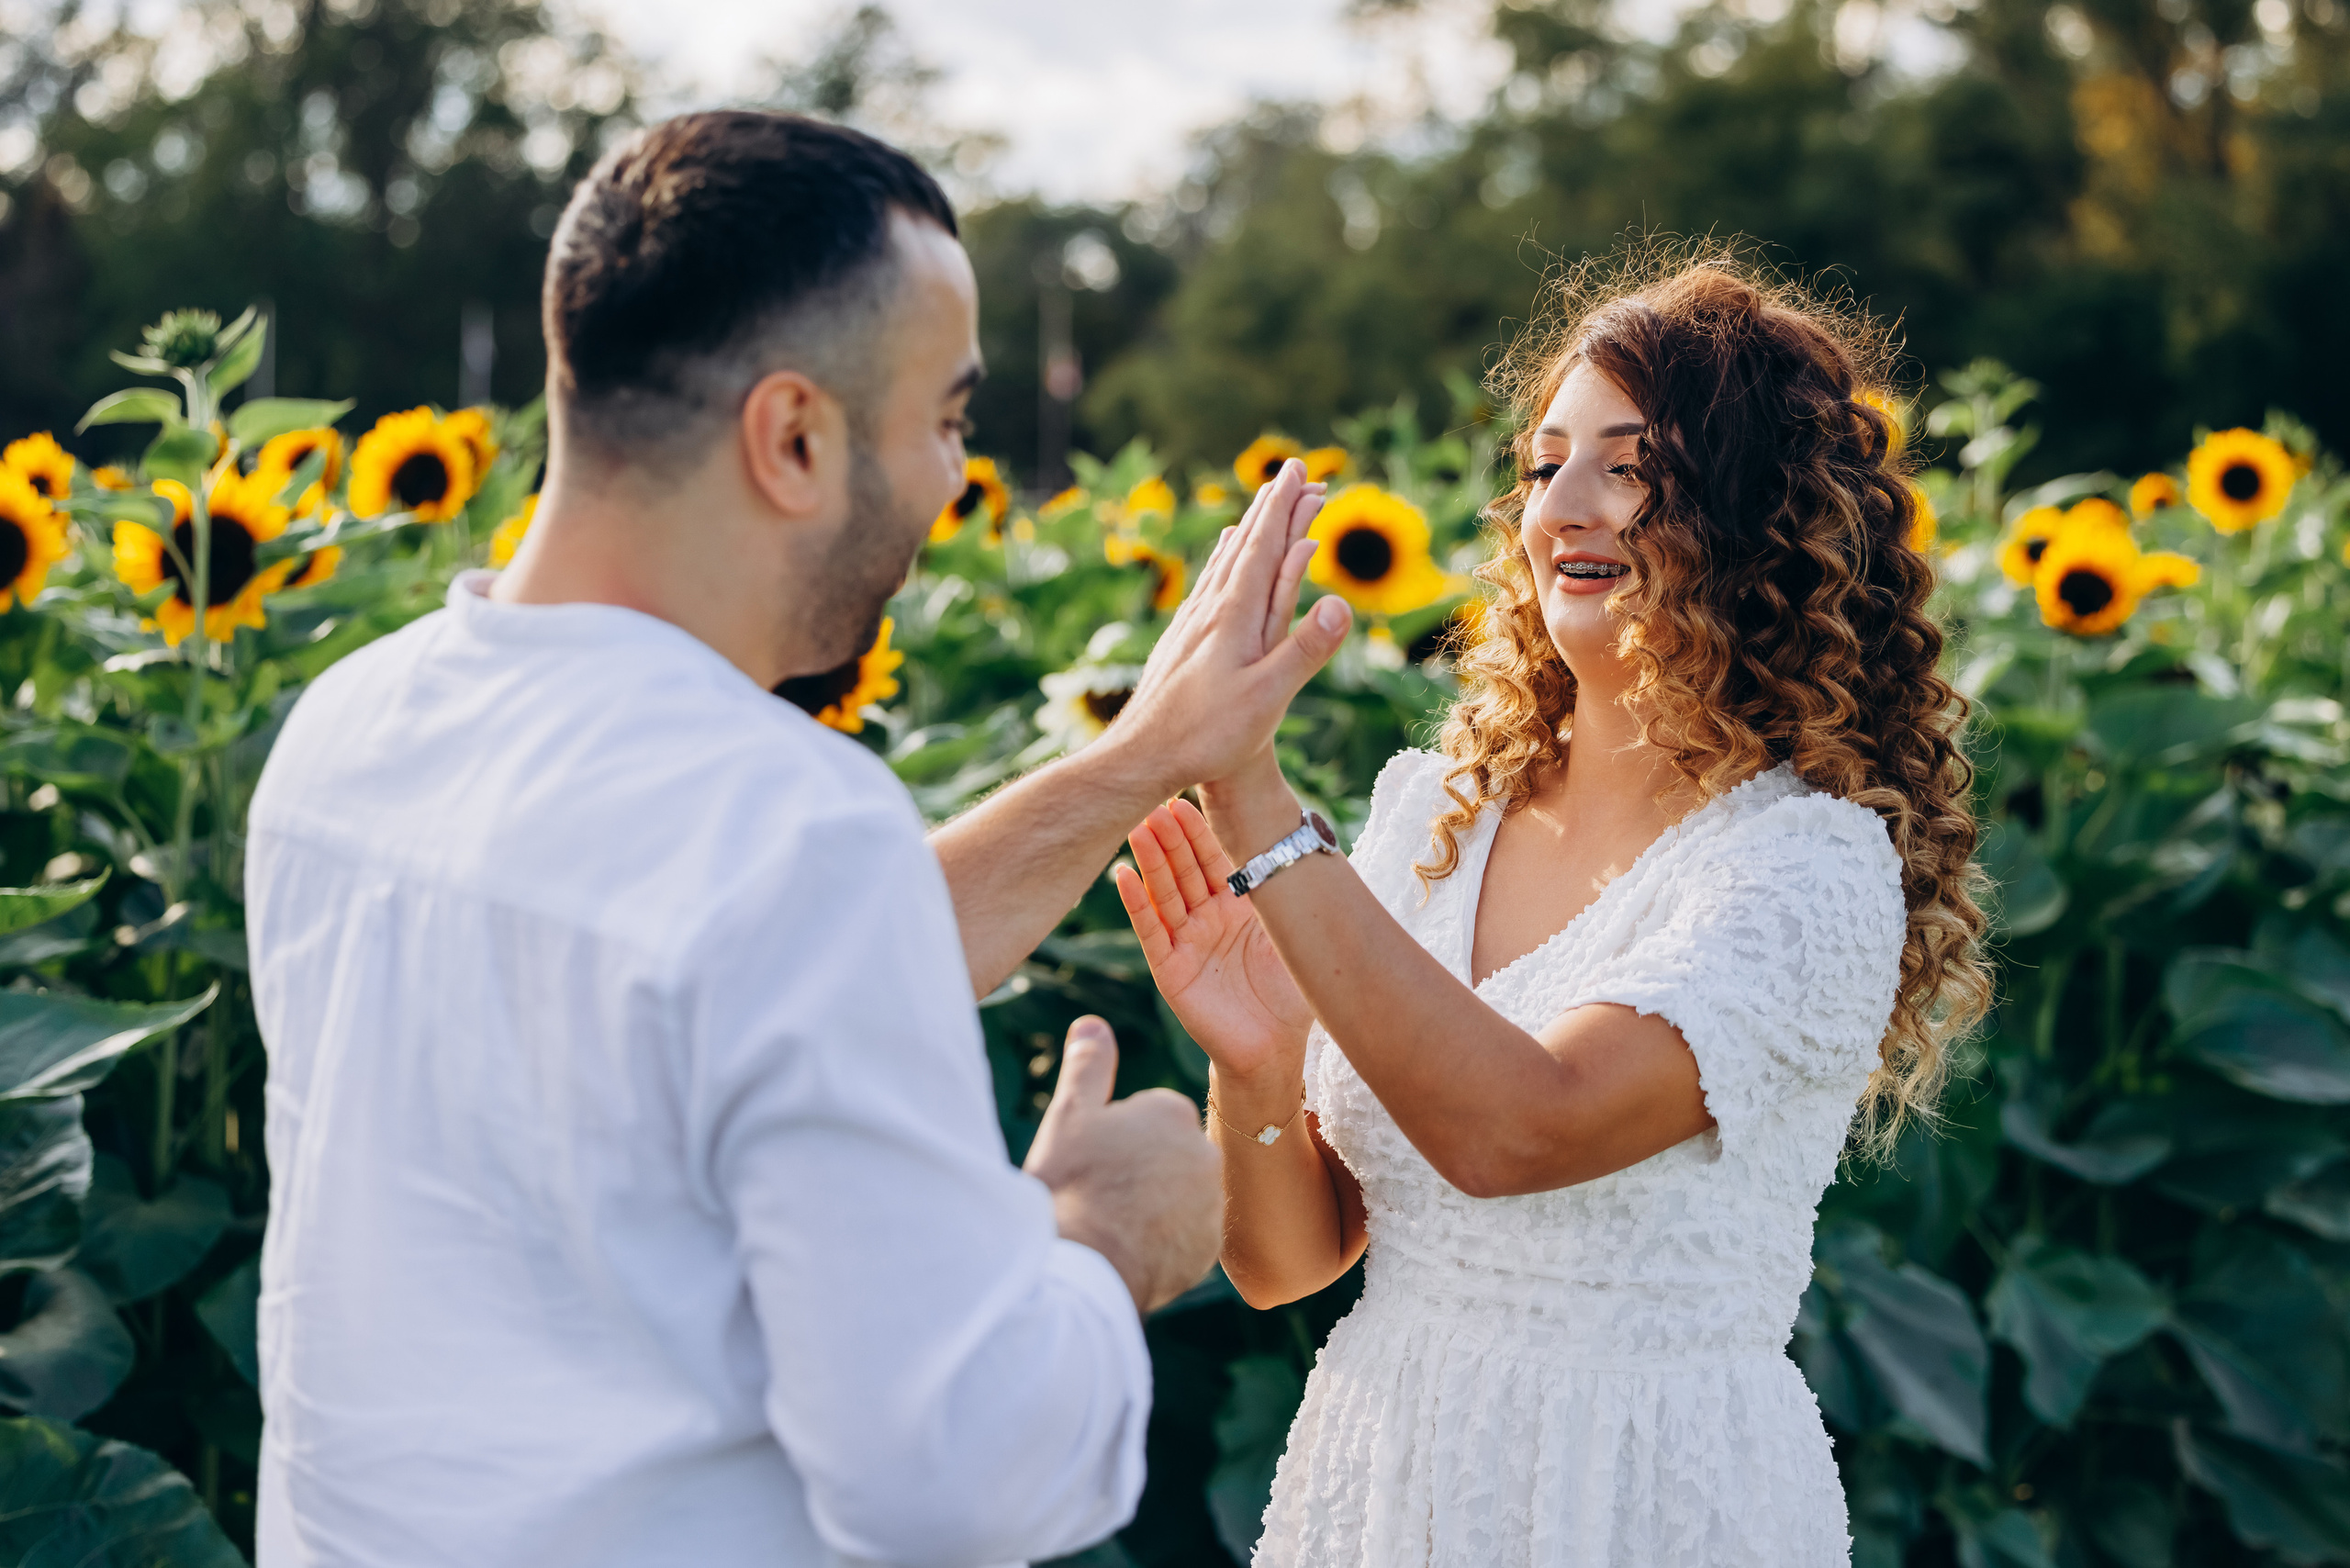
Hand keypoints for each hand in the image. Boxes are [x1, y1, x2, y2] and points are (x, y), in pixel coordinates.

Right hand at [1021, 1017, 1220, 1313]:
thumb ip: (1089, 1065)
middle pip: (1166, 1154)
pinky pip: (1185, 1236)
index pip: (1147, 1116)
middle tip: (1100, 1192)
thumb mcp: (1070, 1115)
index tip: (1092, 1161)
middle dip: (1141, 1168)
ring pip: (1177, 1195)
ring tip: (1111, 1223)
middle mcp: (1205, 1154)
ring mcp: (1211, 1205)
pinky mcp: (1208, 1250)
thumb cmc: (1071, 1185)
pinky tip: (1128, 1249)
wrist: (1083, 1267)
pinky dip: (1163, 1241)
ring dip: (1153, 1204)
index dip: (1113, 1138)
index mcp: (1173, 1112)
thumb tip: (1093, 1022)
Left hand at [1102, 461, 1352, 794]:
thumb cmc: (1206, 735)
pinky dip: (1221, 564)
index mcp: (1233, 616)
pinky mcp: (1179, 643)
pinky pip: (1207, 588)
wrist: (1140, 757)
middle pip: (1243, 545)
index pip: (1263, 547)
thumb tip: (1342, 603)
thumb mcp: (1267, 698)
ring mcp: (1190, 625)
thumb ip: (1304, 649)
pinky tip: (1219, 570)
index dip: (1284, 507)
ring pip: (1222, 564)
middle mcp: (1209, 610)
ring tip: (1258, 509)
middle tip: (1291, 472)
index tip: (1300, 471)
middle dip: (1271, 507)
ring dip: (1246, 531)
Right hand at [1114, 800, 1311, 1082]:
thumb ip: (1287, 894)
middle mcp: (1207, 917)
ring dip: (1150, 859)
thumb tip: (1296, 840)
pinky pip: (1151, 931)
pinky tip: (1122, 875)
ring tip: (1136, 826)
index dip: (1201, 828)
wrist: (1276, 1051)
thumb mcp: (1296, 936)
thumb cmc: (1292, 996)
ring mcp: (1186, 941)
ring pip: (1164, 892)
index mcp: (1238, 904)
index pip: (1215, 857)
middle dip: (1172, 834)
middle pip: (1185, 867)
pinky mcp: (1170, 969)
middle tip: (1156, 796)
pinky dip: (1136, 904)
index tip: (1188, 794)